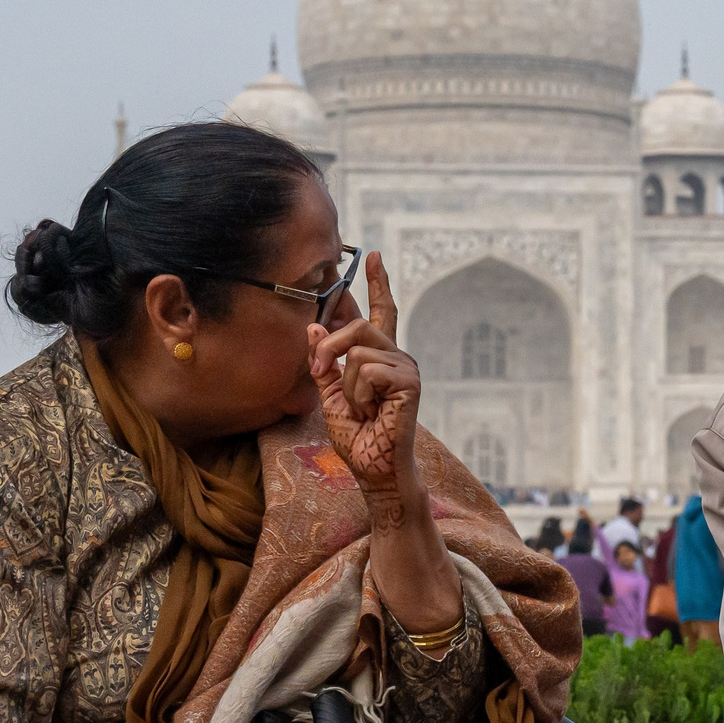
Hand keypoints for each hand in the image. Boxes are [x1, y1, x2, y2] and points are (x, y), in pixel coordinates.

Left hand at [308, 252, 421, 505]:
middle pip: (359, 327)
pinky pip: (367, 371)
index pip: (380, 313)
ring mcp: (405, 367)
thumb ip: (324, 362)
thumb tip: (314, 327)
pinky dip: (359, 395)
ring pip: (359, 352)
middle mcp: (397, 356)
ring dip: (348, 386)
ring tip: (361, 408)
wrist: (373, 467)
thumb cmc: (356, 436)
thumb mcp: (329, 394)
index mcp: (380, 357)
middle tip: (320, 372)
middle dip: (331, 349)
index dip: (378, 283)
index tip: (374, 255)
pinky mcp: (409, 381)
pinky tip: (372, 412)